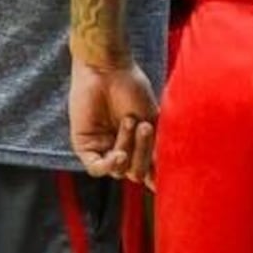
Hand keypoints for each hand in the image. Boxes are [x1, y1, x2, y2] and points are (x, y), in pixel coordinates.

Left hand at [70, 54, 158, 185]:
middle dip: (143, 155)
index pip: (148, 170)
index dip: (156, 175)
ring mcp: (102, 148)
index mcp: (138, 145)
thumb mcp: (152, 122)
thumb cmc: (133, 89)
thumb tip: (162, 182)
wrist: (109, 71)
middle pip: (135, 172)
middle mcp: (121, 149)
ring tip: (130, 122)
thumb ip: (157, 150)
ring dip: (129, 149)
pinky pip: (96, 168)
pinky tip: (118, 154)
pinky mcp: (84, 146)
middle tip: (146, 128)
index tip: (168, 178)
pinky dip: (109, 165)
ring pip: (119, 170)